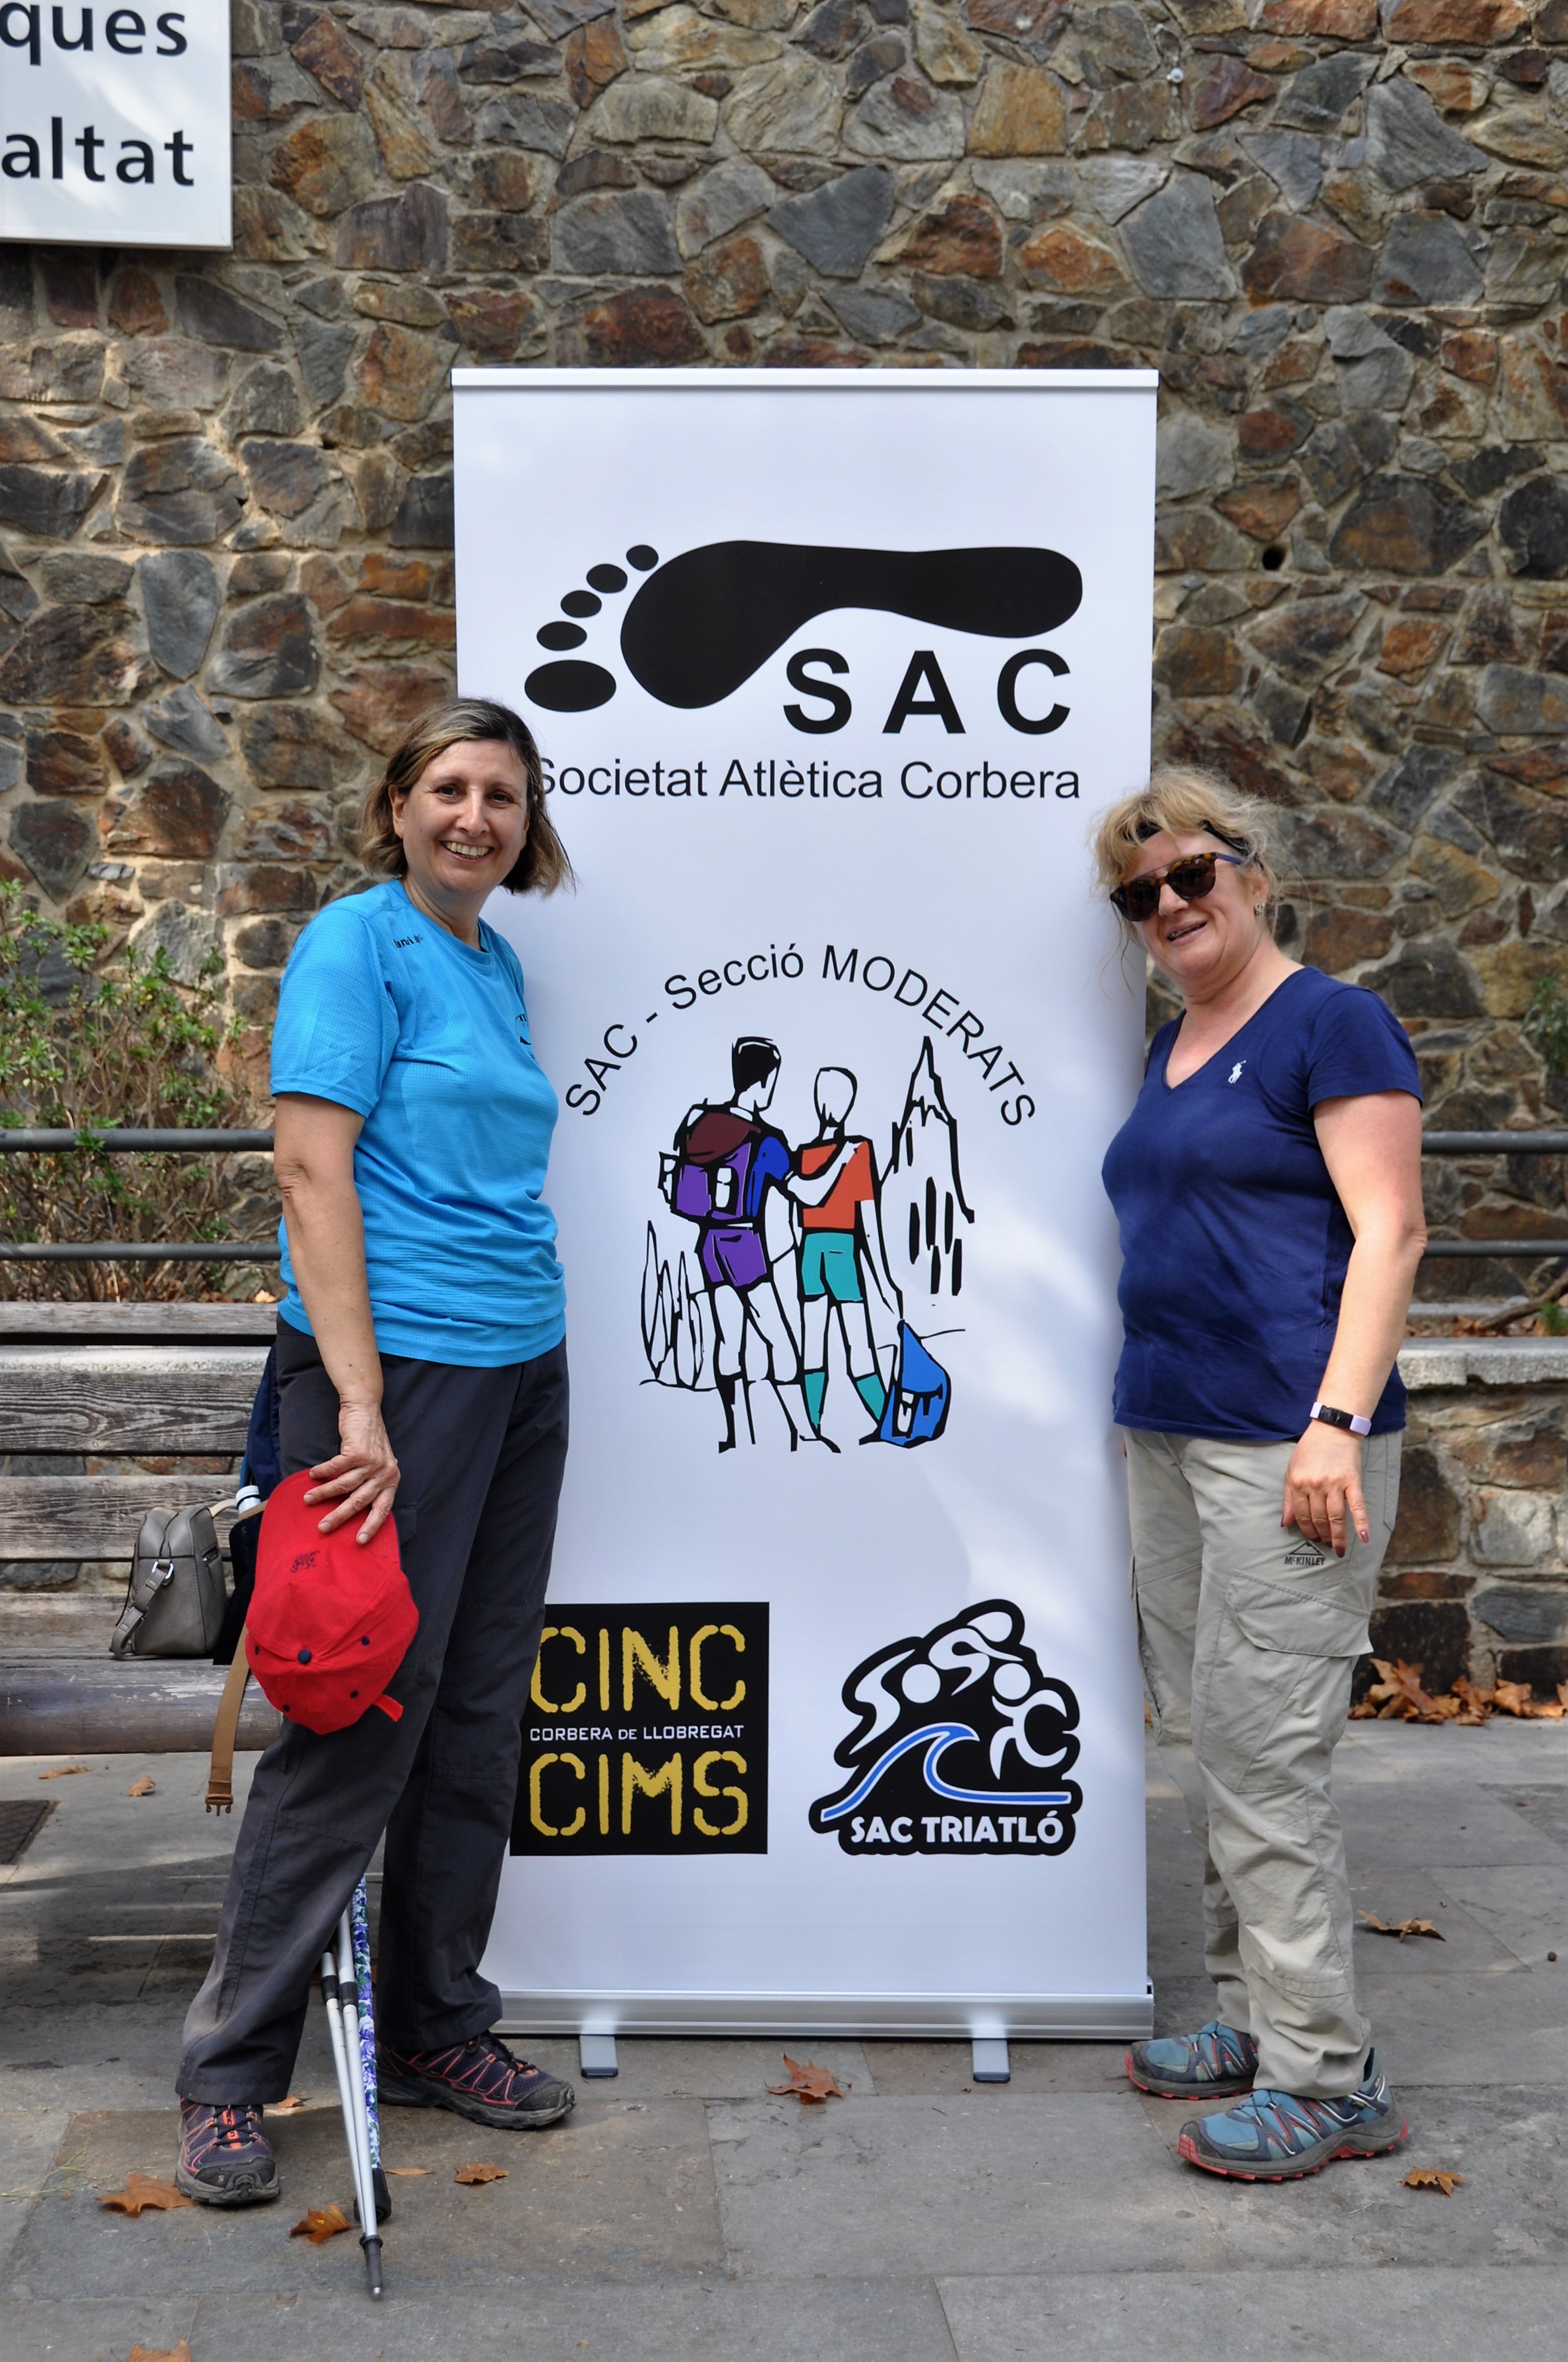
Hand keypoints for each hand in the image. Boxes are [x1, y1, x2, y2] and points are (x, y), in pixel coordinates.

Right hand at [303, 1399, 399, 1544]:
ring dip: (323, 1494)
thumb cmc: (368, 1440)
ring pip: (344, 1486)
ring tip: (308, 1499)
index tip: (360, 1541)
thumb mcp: (378, 1464)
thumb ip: (370, 1484)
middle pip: (359, 1501)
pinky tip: (312, 1475)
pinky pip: (336, 1468)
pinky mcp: (358, 1452)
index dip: (371, 1526)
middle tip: (323, 1528)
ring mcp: (372, 1462)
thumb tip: (352, 1509)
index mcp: (391, 1480)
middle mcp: (385, 1473)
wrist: (365, 1410)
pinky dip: (322, 1473)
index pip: (383, 1509)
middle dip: (339, 1517)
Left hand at [1283, 1423, 1367, 1558]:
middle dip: (1321, 1535)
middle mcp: (1315, 1485)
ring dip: (1337, 1536)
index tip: (1312, 1538)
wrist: (1332, 1429)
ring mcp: (1335, 1483)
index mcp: (1298, 1483)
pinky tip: (1363, 1538)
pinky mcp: (1353, 1481)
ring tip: (1338, 1548)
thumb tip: (1285, 1523)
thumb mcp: (1291, 1471)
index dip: (1307, 1530)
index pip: (1301, 1515)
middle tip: (1326, 1544)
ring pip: (1335, 1517)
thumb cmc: (1310, 1450)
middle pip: (1318, 1519)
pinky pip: (1357, 1506)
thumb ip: (1287, 1498)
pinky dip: (1361, 1523)